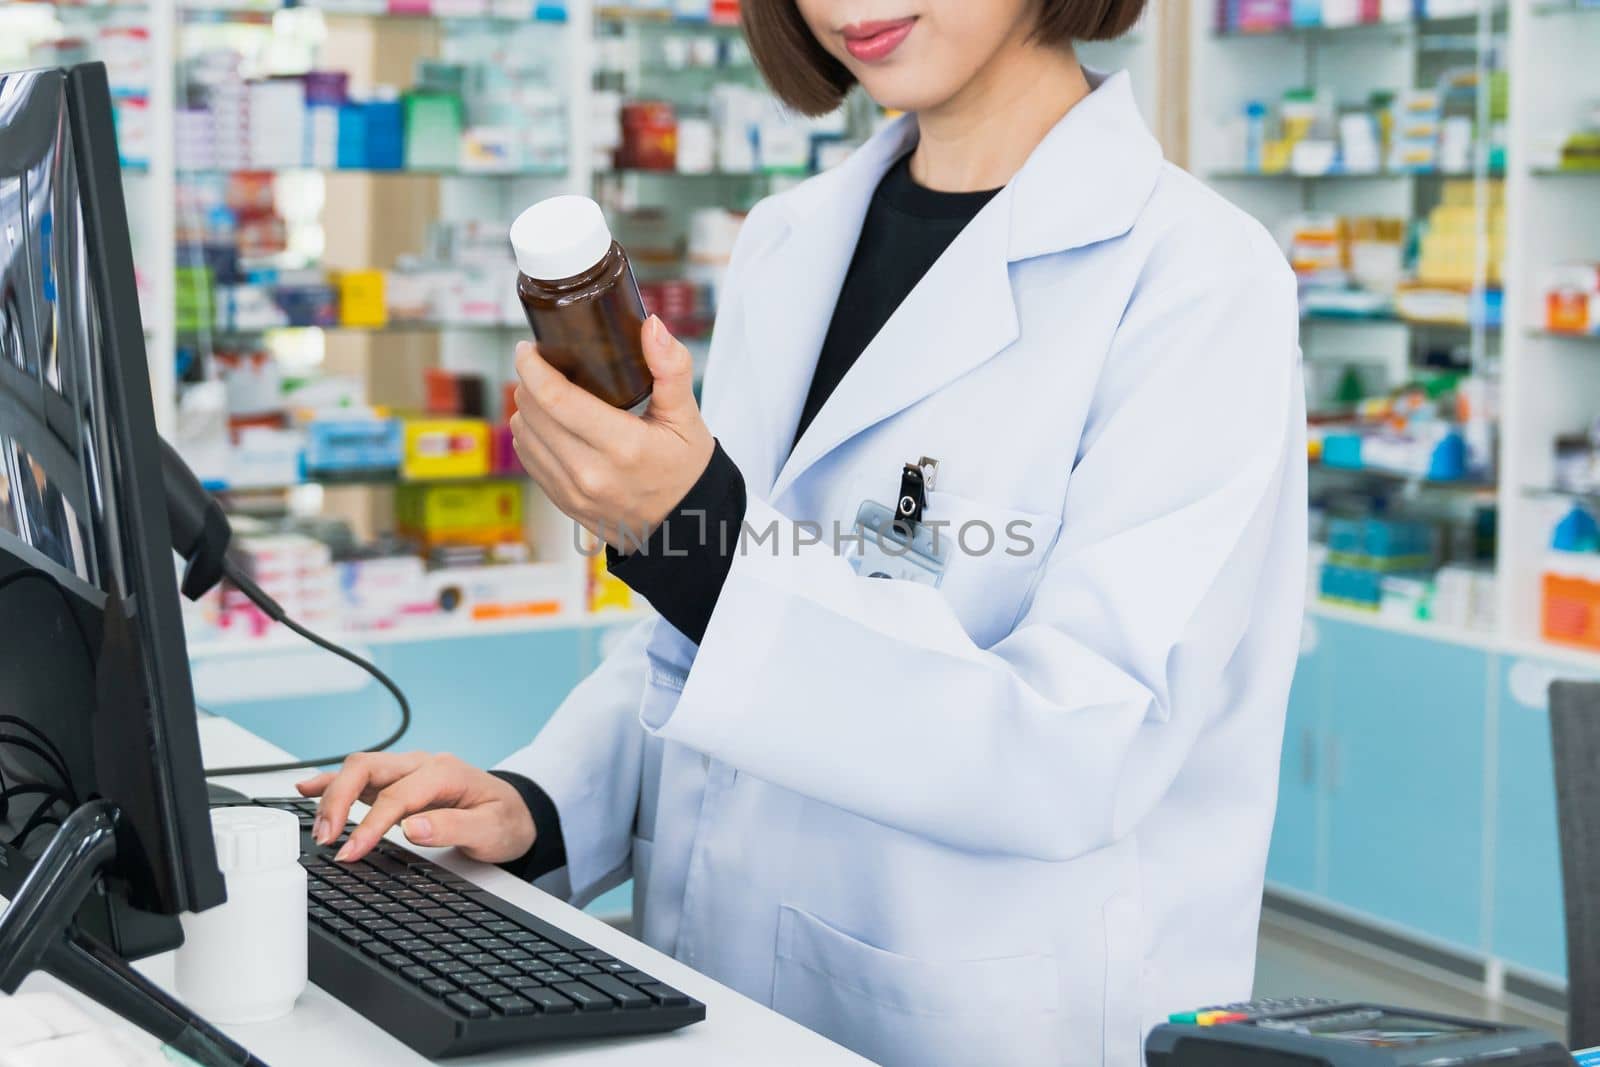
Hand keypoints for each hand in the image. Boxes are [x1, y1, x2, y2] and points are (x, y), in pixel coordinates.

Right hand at [295, 751, 535, 865]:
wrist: (517, 812)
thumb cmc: (505, 820)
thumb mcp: (492, 830)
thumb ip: (453, 828)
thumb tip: (413, 828)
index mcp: (444, 773)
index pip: (396, 796)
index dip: (369, 824)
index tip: (350, 852)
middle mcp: (422, 765)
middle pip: (367, 767)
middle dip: (338, 800)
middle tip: (326, 838)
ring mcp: (408, 771)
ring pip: (359, 768)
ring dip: (332, 794)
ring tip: (318, 828)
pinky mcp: (397, 782)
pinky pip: (360, 776)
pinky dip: (331, 782)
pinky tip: (307, 789)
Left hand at [511, 314, 713, 551]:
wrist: (683, 528)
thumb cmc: (686, 469)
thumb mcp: (688, 417)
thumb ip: (672, 368)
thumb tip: (652, 325)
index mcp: (622, 446)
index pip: (555, 399)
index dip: (532, 366)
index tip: (528, 347)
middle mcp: (590, 472)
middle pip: (532, 413)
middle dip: (529, 381)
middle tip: (543, 363)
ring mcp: (573, 491)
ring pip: (524, 435)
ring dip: (528, 408)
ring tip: (547, 393)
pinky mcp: (563, 503)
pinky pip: (529, 459)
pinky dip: (532, 434)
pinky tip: (550, 422)